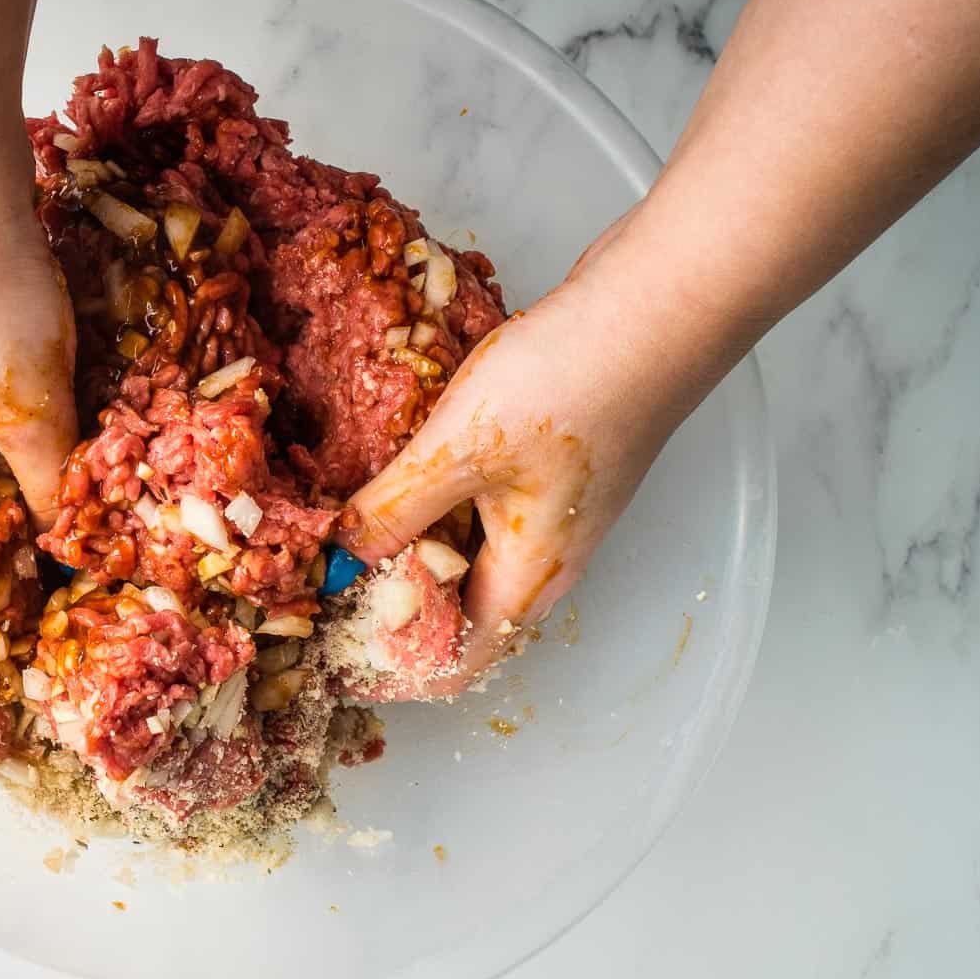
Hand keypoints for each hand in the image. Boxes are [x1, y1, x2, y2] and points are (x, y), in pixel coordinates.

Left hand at [341, 228, 710, 691]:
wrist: (655, 307)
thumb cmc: (567, 384)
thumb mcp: (457, 453)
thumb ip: (393, 511)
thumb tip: (339, 561)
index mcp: (528, 577)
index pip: (459, 664)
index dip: (394, 671)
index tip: (332, 651)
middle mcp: (547, 557)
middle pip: (461, 614)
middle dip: (391, 607)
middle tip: (324, 583)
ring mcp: (555, 508)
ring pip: (471, 555)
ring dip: (412, 549)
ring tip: (347, 528)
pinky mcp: (554, 463)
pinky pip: (485, 506)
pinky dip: (438, 502)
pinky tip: (400, 467)